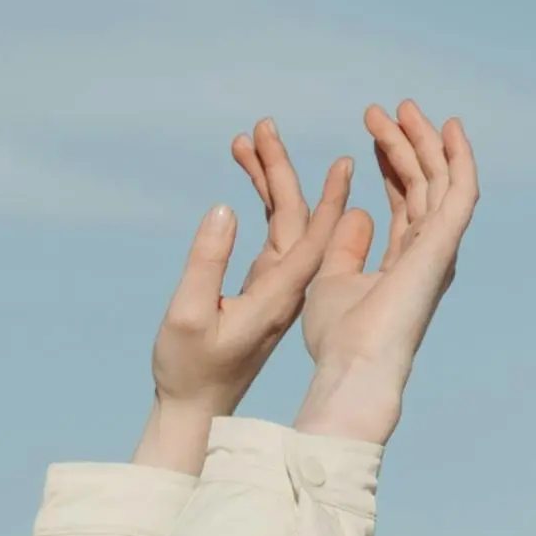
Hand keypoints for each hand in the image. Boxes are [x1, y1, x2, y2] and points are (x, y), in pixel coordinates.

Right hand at [135, 122, 349, 465]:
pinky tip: (246, 176)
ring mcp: (277, 286)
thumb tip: (226, 208)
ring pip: (282, 221)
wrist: (195, 409)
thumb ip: (207, 260)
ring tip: (246, 140)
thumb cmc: (188, 369)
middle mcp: (286, 286)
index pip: (314, 237)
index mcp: (279, 294)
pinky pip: (271, 234)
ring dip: (267, 179)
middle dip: (282, 169)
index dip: (330, 198)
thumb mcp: (189, 314)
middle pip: (296, 217)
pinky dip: (260, 202)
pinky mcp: (263, 287)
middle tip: (263, 126)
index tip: (346, 160)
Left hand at [292, 101, 479, 446]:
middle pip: (423, 185)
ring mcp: (439, 248)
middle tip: (382, 110)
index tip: (374, 134)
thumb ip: (346, 247)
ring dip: (422, 142)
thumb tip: (358, 213)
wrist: (353, 365)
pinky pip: (460, 191)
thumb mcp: (332, 280)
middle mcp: (427, 253)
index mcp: (404, 262)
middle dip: (405, 145)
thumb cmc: (339, 338)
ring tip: (399, 108)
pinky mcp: (443, 244)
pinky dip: (459, 159)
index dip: (391, 165)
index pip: (404, 202)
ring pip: (439, 181)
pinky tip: (449, 128)